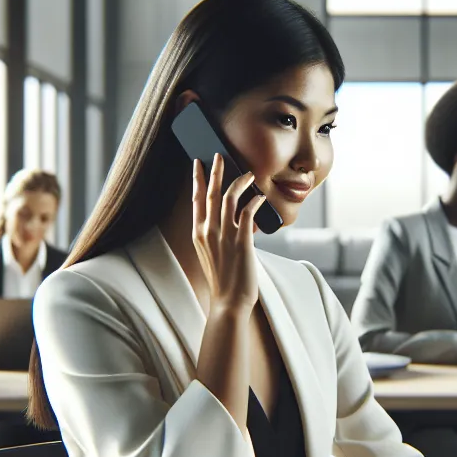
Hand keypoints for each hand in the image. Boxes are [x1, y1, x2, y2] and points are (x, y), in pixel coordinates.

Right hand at [190, 154, 265, 314]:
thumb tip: (232, 218)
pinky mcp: (242, 241)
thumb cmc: (222, 280)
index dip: (197, 179)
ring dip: (239, 182)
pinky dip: (255, 201)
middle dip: (215, 170)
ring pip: (230, 198)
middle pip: (210, 192)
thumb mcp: (211, 253)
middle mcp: (209, 231)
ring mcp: (225, 236)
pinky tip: (260, 197)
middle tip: (218, 154)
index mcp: (198, 233)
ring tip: (248, 173)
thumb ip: (216, 234)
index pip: (196, 199)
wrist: (228, 302)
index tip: (197, 163)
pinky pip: (248, 212)